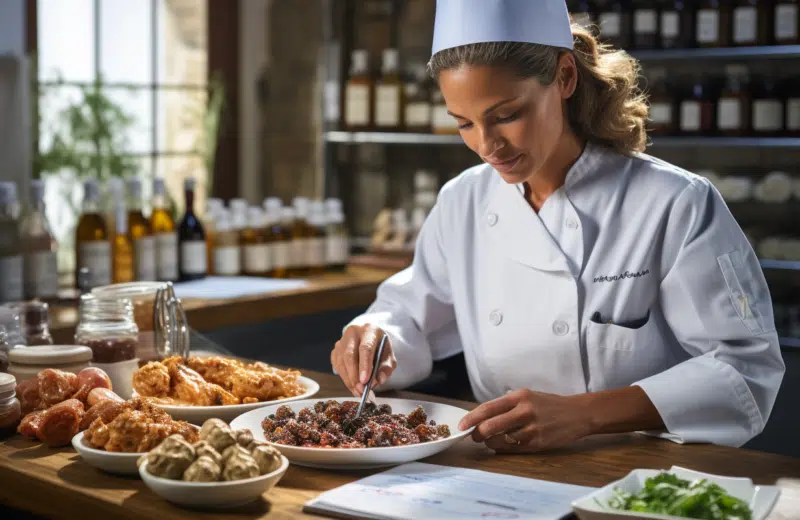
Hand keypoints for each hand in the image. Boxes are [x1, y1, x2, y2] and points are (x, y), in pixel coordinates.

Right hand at [331, 324, 395, 396]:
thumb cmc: (379, 346)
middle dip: (354, 375)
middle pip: (349, 355)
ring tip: (358, 391)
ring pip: (341, 362)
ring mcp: (341, 341)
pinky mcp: (335, 350)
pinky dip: (345, 378)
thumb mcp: (389, 355)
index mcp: (369, 330)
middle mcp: (352, 333)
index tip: (365, 381)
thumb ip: (386, 367)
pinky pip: (337, 366)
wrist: (368, 336)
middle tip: (361, 390)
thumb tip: (379, 381)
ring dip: (349, 380)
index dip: (364, 365)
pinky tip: (352, 385)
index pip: (365, 348)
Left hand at [457, 389, 592, 452]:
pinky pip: (513, 448)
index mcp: (519, 396)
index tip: (461, 426)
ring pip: (500, 440)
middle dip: (477, 434)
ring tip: (489, 441)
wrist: (577, 413)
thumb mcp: (527, 397)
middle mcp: (524, 411)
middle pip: (490, 426)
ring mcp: (531, 428)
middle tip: (473, 436)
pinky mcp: (538, 443)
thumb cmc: (548, 405)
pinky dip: (503, 448)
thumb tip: (481, 417)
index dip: (471, 418)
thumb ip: (506, 405)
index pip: (488, 408)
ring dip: (490, 443)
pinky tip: (501, 445)